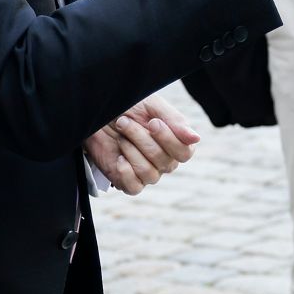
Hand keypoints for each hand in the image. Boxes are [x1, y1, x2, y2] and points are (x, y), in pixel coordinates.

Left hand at [83, 94, 200, 195]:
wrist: (96, 112)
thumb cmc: (128, 106)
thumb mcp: (152, 106)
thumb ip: (175, 122)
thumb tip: (196, 139)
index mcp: (175, 142)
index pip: (185, 153)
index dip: (169, 140)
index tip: (152, 122)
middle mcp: (164, 161)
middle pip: (164, 162)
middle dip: (141, 139)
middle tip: (124, 122)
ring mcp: (146, 172)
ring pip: (149, 174)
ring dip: (131, 151)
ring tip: (120, 136)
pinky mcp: (126, 181)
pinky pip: (134, 188)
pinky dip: (126, 173)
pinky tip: (119, 158)